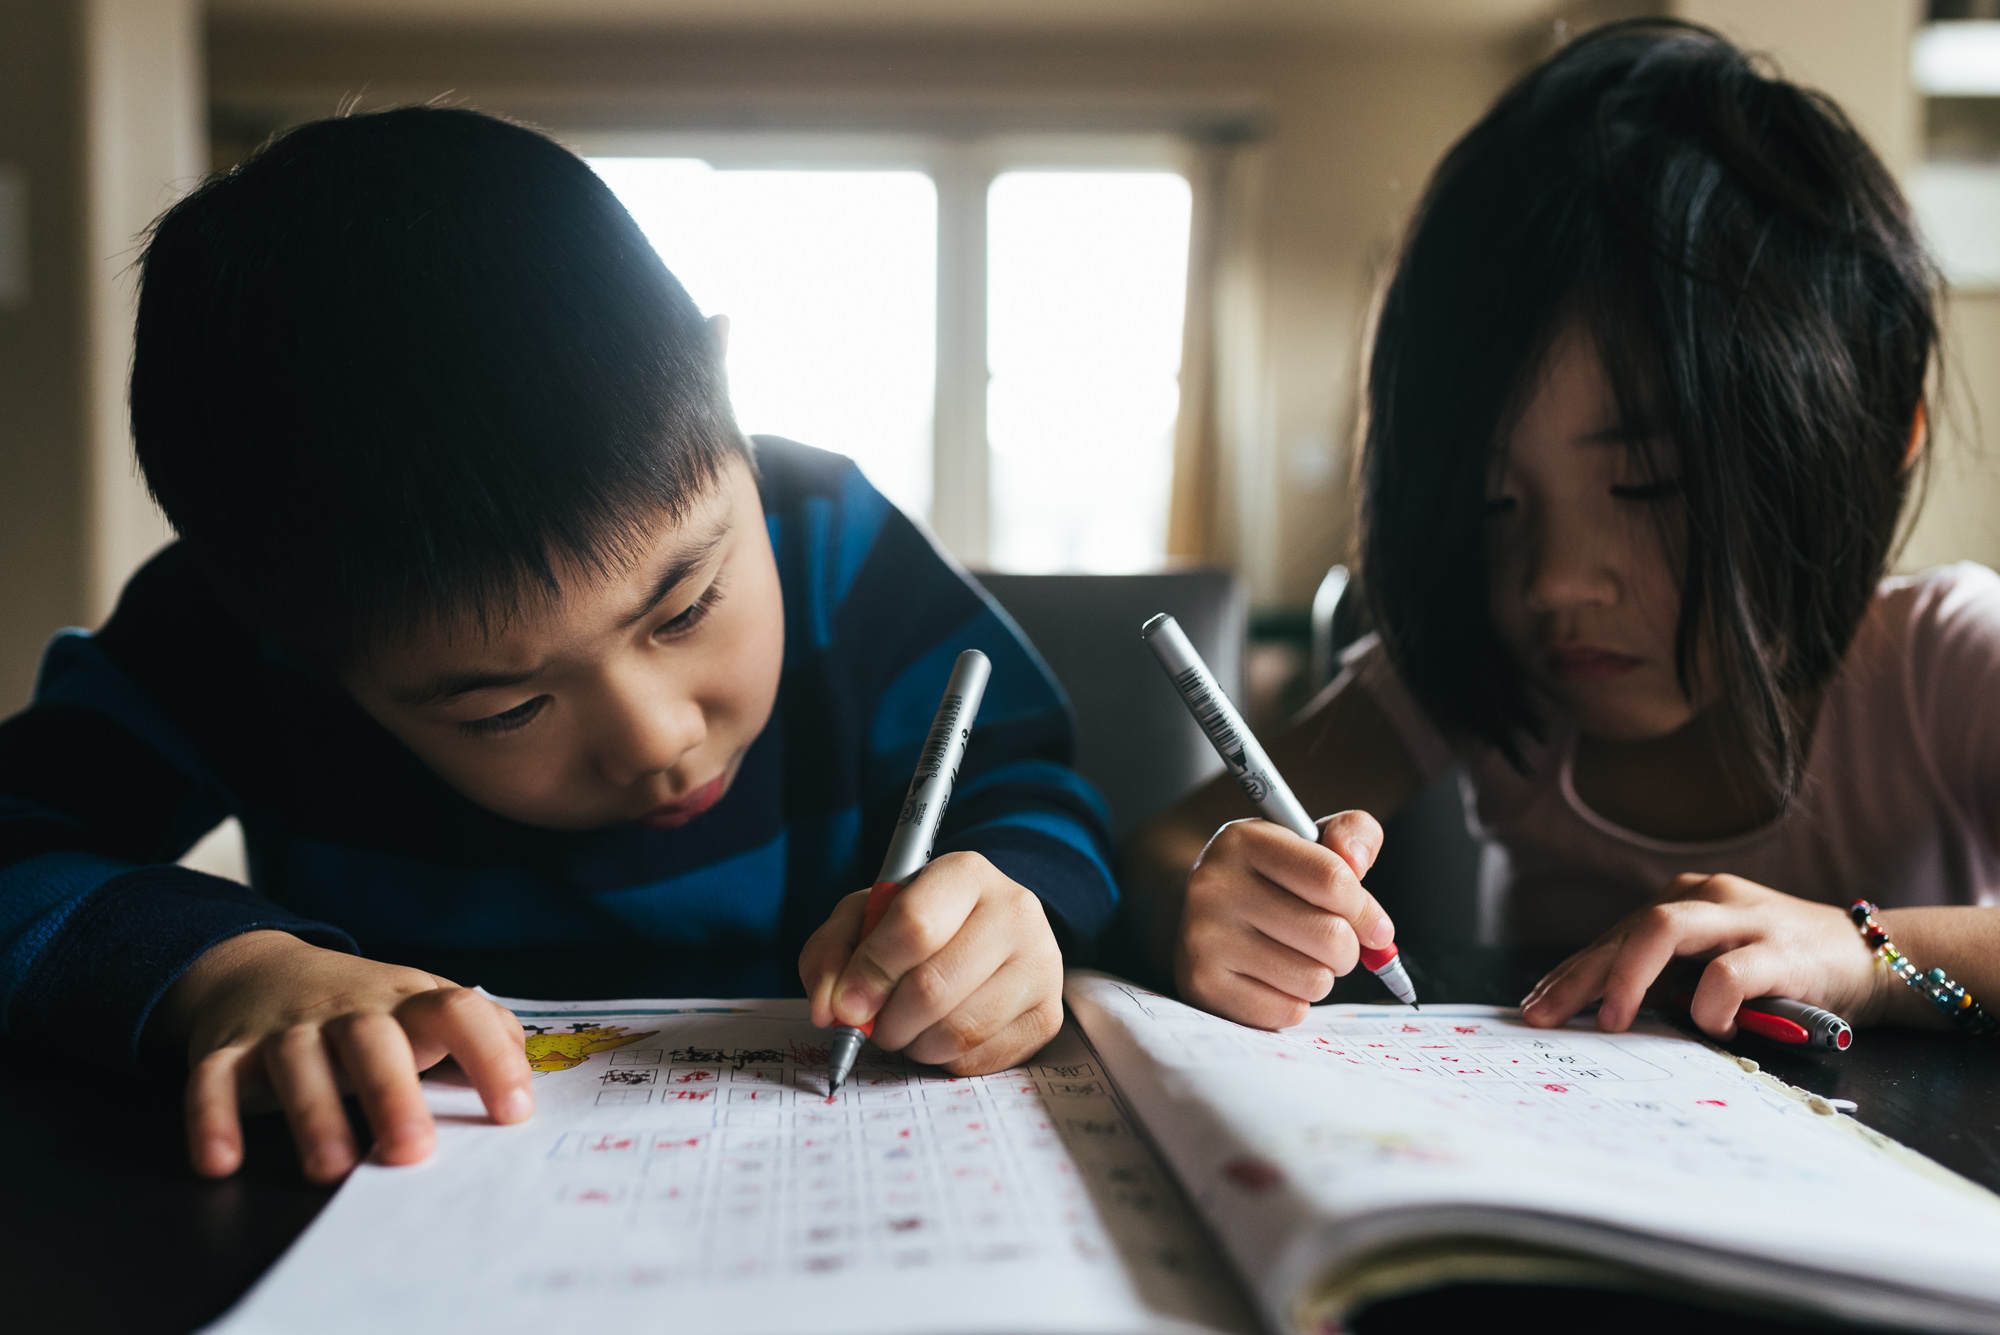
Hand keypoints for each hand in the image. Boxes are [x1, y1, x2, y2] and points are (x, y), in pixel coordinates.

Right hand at [157, 931, 532, 1183]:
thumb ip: (485, 1031)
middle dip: (392, 1093)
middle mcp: (347, 1011)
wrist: (258, 969)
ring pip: (296, 1061)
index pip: (458, 1012)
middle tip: (412, 1152)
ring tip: (332, 1167)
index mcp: (407, 1001)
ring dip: (313, 1113)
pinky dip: (210, 1120)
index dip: (489, 1055)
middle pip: (371, 1040)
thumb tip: (530, 1073)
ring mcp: (284, 1030)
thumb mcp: (425, 1004)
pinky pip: (211, 1082)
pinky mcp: (227, 1054)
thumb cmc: (364, 1006)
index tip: (514, 1111)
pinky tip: (220, 1162)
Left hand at [799, 851, 1061, 1073]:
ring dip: (915, 1044)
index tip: (847, 1003)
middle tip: (875, 1024)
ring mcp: (1041, 963)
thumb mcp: (863, 918)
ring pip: (959, 1030)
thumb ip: (832, 953)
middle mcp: (1014, 911)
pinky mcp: (1048, 1013)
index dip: (871, 973)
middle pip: (934, 987)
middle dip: (888, 1021)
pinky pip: (982, 1058)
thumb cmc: (918, 922)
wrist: (982, 930)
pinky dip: (946, 1060)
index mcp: (965, 873)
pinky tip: (941, 1035)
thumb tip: (829, 1009)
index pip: (914, 927)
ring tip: (908, 1028)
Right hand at [1175, 812, 1393, 1029]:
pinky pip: (1287, 1011)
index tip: (1374, 925)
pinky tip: (1275, 980)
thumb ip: (1352, 833)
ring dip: (1322, 975)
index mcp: (1243, 840)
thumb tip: (1358, 862)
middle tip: (1333, 943)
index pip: (1333, 879)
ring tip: (1299, 958)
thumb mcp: (1308, 842)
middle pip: (1330, 935)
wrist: (1202, 918)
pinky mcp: (1203, 985)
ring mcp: (1204, 937)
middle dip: (1348, 948)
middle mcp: (1215, 885)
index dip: (1366, 910)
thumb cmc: (1271, 880)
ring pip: (1314, 979)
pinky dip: (1295, 1002)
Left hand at [1520, 874, 1885, 1035]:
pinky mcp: (1784, 949)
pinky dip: (1710, 1004)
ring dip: (1628, 977)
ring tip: (1611, 1020)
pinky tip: (1710, 1027)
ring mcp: (1744, 918)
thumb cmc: (1781, 970)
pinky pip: (1730, 972)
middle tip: (1545, 1017)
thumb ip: (1666, 982)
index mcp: (1682, 902)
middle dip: (1580, 976)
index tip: (1536, 1007)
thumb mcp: (1712, 969)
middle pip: (1628, 930)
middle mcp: (1706, 898)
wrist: (1872, 957)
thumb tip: (1596, 1015)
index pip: (1613, 937)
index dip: (1571, 973)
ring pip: (1665, 930)